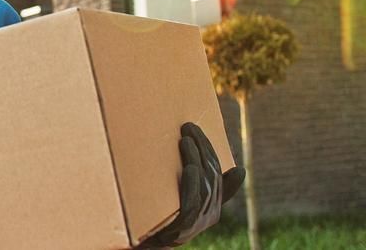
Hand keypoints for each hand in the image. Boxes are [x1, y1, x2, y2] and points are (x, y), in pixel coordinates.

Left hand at [138, 122, 244, 247]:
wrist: (138, 244)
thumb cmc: (156, 219)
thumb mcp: (177, 198)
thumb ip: (193, 181)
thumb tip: (227, 164)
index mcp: (211, 208)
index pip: (217, 175)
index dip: (212, 152)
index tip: (200, 130)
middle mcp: (208, 217)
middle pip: (212, 178)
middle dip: (203, 150)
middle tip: (189, 127)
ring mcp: (195, 226)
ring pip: (205, 189)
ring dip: (197, 161)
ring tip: (186, 141)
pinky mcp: (179, 232)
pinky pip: (190, 207)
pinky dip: (192, 185)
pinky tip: (189, 168)